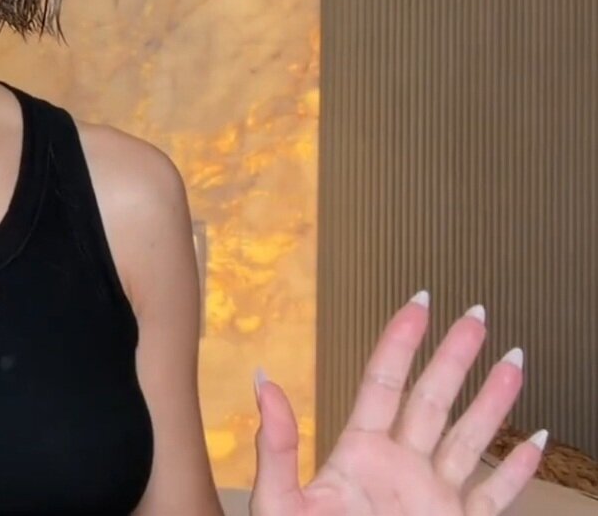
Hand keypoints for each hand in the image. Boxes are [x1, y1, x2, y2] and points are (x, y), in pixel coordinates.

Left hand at [250, 292, 545, 515]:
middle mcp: (400, 469)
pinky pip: (495, 496)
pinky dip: (519, 471)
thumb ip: (277, 444)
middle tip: (475, 314)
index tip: (419, 303)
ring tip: (514, 361)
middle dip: (455, 356)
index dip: (401, 341)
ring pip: (470, 438)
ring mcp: (433, 499)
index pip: (385, 383)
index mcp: (358, 455)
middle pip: (434, 398)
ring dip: (494, 401)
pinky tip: (536, 442)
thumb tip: (263, 380)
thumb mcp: (282, 502)